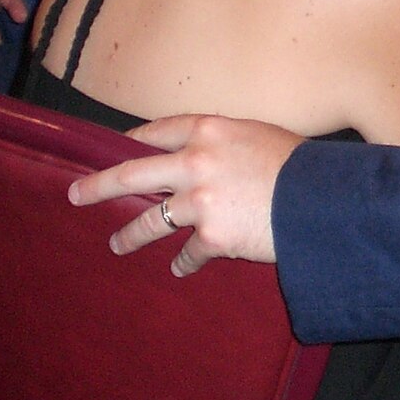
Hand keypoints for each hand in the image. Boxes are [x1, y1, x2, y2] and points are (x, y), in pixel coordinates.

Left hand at [68, 114, 298, 275]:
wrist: (323, 201)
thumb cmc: (300, 165)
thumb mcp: (260, 136)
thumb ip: (226, 145)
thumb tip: (206, 158)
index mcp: (208, 130)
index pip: (157, 132)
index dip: (133, 141)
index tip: (116, 149)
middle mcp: (195, 162)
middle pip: (132, 174)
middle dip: (99, 186)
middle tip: (76, 195)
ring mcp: (200, 202)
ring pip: (150, 221)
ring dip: (131, 235)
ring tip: (118, 245)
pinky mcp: (211, 237)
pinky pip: (189, 253)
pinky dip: (185, 262)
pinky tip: (181, 268)